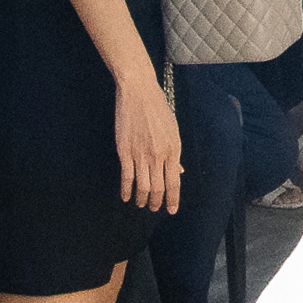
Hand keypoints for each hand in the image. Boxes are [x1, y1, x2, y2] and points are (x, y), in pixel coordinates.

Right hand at [114, 71, 181, 214]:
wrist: (139, 92)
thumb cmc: (158, 109)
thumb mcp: (173, 130)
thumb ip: (174, 153)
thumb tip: (178, 172)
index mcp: (173, 149)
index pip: (174, 182)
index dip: (173, 199)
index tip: (171, 210)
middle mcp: (158, 155)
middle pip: (158, 188)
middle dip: (157, 203)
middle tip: (155, 209)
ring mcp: (140, 154)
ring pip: (143, 186)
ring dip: (142, 199)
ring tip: (142, 204)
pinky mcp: (125, 151)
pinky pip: (126, 177)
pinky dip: (126, 190)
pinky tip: (126, 197)